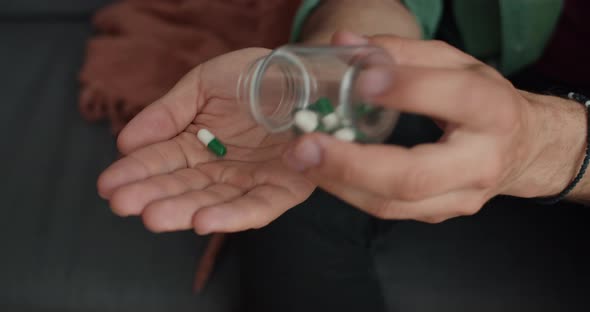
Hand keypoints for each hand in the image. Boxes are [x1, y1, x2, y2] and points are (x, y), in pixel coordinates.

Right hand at [98, 48, 313, 233]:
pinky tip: (203, 221)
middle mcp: (219, 169)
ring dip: (183, 210)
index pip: (161, 161)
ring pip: (213, 201)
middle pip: (183, 187)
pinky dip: (233, 216)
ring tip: (154, 216)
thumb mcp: (203, 85)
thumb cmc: (251, 76)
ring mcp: (249, 181)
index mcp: (196, 144)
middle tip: (123, 204)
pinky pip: (258, 206)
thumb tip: (125, 143)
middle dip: (153, 196)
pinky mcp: (282, 189)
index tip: (108, 185)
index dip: (135, 172)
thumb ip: (168, 113)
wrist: (302, 72)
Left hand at [282, 32, 586, 222]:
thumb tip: (343, 42)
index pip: (454, 98)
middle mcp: (481, 162)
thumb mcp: (455, 64)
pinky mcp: (440, 215)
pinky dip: (349, 191)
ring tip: (300, 160)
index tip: (359, 79)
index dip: (407, 89)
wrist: (523, 149)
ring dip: (339, 183)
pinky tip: (323, 171)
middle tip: (305, 146)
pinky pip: (388, 210)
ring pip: (392, 204)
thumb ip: (400, 52)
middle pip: (412, 176)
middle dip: (351, 164)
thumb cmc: (484, 100)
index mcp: (494, 110)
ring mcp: (460, 198)